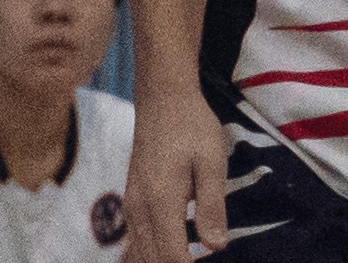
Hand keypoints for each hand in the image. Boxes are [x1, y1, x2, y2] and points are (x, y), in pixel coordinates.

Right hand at [126, 88, 232, 259]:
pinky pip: (136, 239)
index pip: (171, 256)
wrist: (162, 101)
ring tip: (192, 251)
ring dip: (164, 259)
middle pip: (152, 260)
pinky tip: (177, 244)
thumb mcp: (212, 163)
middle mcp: (139, 211)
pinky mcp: (132, 201)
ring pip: (141, 253)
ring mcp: (132, 207)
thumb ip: (212, 207)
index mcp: (161, 203)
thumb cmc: (192, 128)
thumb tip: (216, 246)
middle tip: (201, 257)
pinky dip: (153, 250)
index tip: (210, 261)